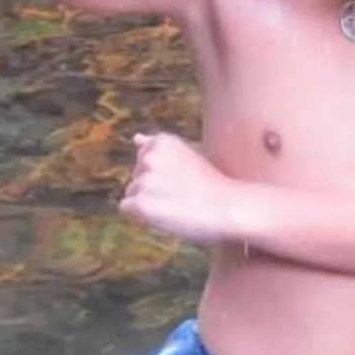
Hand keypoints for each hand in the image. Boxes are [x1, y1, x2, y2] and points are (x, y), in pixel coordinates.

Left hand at [120, 131, 241, 245]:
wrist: (228, 208)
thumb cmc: (212, 185)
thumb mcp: (187, 155)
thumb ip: (158, 147)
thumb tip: (136, 138)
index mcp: (162, 141)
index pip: (142, 157)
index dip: (160, 173)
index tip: (180, 179)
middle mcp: (149, 157)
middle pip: (135, 176)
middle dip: (151, 187)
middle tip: (179, 194)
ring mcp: (144, 180)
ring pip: (131, 193)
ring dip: (147, 201)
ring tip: (174, 205)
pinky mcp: (141, 203)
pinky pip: (127, 209)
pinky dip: (141, 216)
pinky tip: (164, 215)